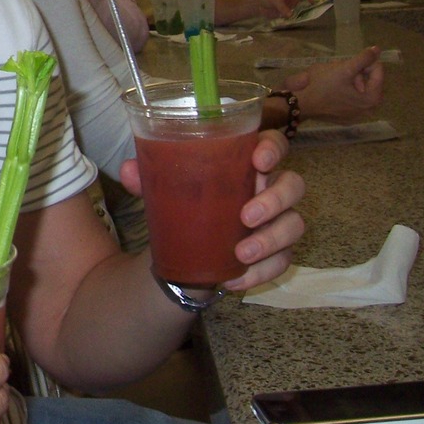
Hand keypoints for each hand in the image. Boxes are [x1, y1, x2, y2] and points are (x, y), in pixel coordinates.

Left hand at [120, 129, 305, 292]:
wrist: (186, 244)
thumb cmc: (186, 201)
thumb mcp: (164, 188)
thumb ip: (148, 177)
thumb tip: (129, 170)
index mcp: (245, 162)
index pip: (274, 144)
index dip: (273, 148)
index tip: (258, 160)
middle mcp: (268, 188)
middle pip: (294, 184)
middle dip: (275, 200)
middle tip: (245, 216)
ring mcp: (276, 221)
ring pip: (294, 225)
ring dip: (270, 240)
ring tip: (240, 253)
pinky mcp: (276, 253)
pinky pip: (282, 262)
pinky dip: (261, 272)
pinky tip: (235, 279)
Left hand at [252, 0, 313, 18]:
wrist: (257, 3)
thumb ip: (283, 7)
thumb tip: (290, 15)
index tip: (312, 2)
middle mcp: (293, 0)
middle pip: (304, 3)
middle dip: (309, 8)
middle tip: (312, 14)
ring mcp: (289, 7)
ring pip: (299, 11)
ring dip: (302, 15)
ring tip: (304, 20)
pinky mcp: (285, 14)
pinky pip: (292, 17)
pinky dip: (294, 20)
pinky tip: (295, 23)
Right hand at [282, 46, 383, 123]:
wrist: (302, 104)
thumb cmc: (324, 86)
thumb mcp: (344, 69)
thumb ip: (363, 58)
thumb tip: (377, 49)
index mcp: (372, 99)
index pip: (377, 71)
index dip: (364, 62)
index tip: (347, 63)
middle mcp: (369, 110)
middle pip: (368, 82)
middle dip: (355, 73)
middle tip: (339, 71)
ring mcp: (357, 116)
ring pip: (359, 90)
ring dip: (349, 80)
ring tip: (333, 79)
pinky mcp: (345, 118)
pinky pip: (350, 100)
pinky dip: (344, 92)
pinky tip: (332, 91)